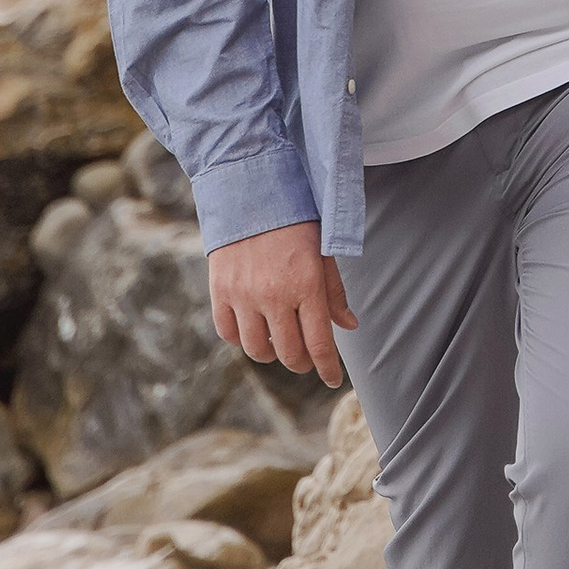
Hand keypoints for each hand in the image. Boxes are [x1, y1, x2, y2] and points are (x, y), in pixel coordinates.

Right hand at [208, 220, 357, 385]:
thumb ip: (334, 292)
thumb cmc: (294, 220)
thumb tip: (348, 325)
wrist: (250, 189)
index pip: (319, 344)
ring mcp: (243, 295)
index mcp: (306, 284)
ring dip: (272, 353)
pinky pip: (228, 333)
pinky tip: (253, 327)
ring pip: (257, 350)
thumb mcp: (323, 251)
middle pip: (289, 354)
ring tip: (279, 341)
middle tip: (307, 358)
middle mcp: (274, 295)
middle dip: (302, 363)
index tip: (332, 379)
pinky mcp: (219, 290)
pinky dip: (241, 337)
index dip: (327, 368)